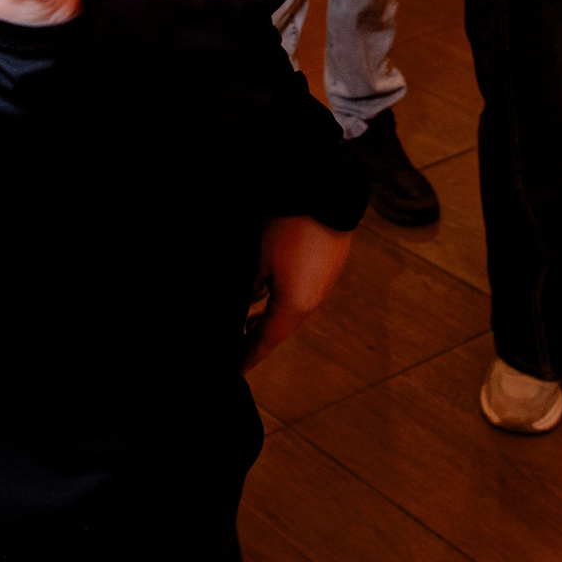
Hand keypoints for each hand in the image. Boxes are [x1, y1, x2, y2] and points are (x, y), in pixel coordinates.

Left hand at [242, 215, 352, 371]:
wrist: (325, 189)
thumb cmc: (288, 226)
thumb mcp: (256, 261)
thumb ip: (246, 291)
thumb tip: (238, 309)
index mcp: (296, 306)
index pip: (265, 342)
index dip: (248, 357)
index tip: (234, 372)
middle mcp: (314, 300)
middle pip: (279, 327)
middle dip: (256, 337)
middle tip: (233, 346)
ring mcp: (323, 282)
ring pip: (290, 308)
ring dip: (268, 315)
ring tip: (245, 320)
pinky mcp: (328, 264)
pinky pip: (301, 289)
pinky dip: (281, 297)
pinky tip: (267, 289)